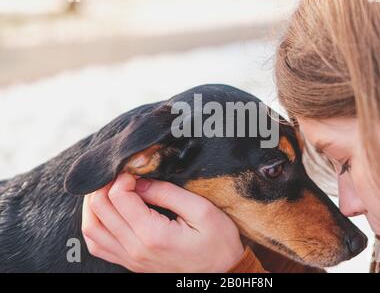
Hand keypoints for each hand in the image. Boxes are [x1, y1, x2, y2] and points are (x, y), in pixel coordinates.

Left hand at [81, 173, 243, 271]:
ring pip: (92, 229)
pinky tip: (106, 212)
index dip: (122, 177)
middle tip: (120, 175)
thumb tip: (140, 181)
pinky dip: (95, 224)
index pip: (118, 197)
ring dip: (93, 204)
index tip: (135, 170)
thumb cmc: (218, 243)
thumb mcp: (202, 210)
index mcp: (154, 234)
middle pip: (99, 210)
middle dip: (104, 185)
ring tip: (108, 189)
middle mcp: (136, 249)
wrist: (222, 274)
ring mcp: (130, 259)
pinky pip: (97, 245)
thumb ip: (168, 193)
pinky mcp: (130, 263)